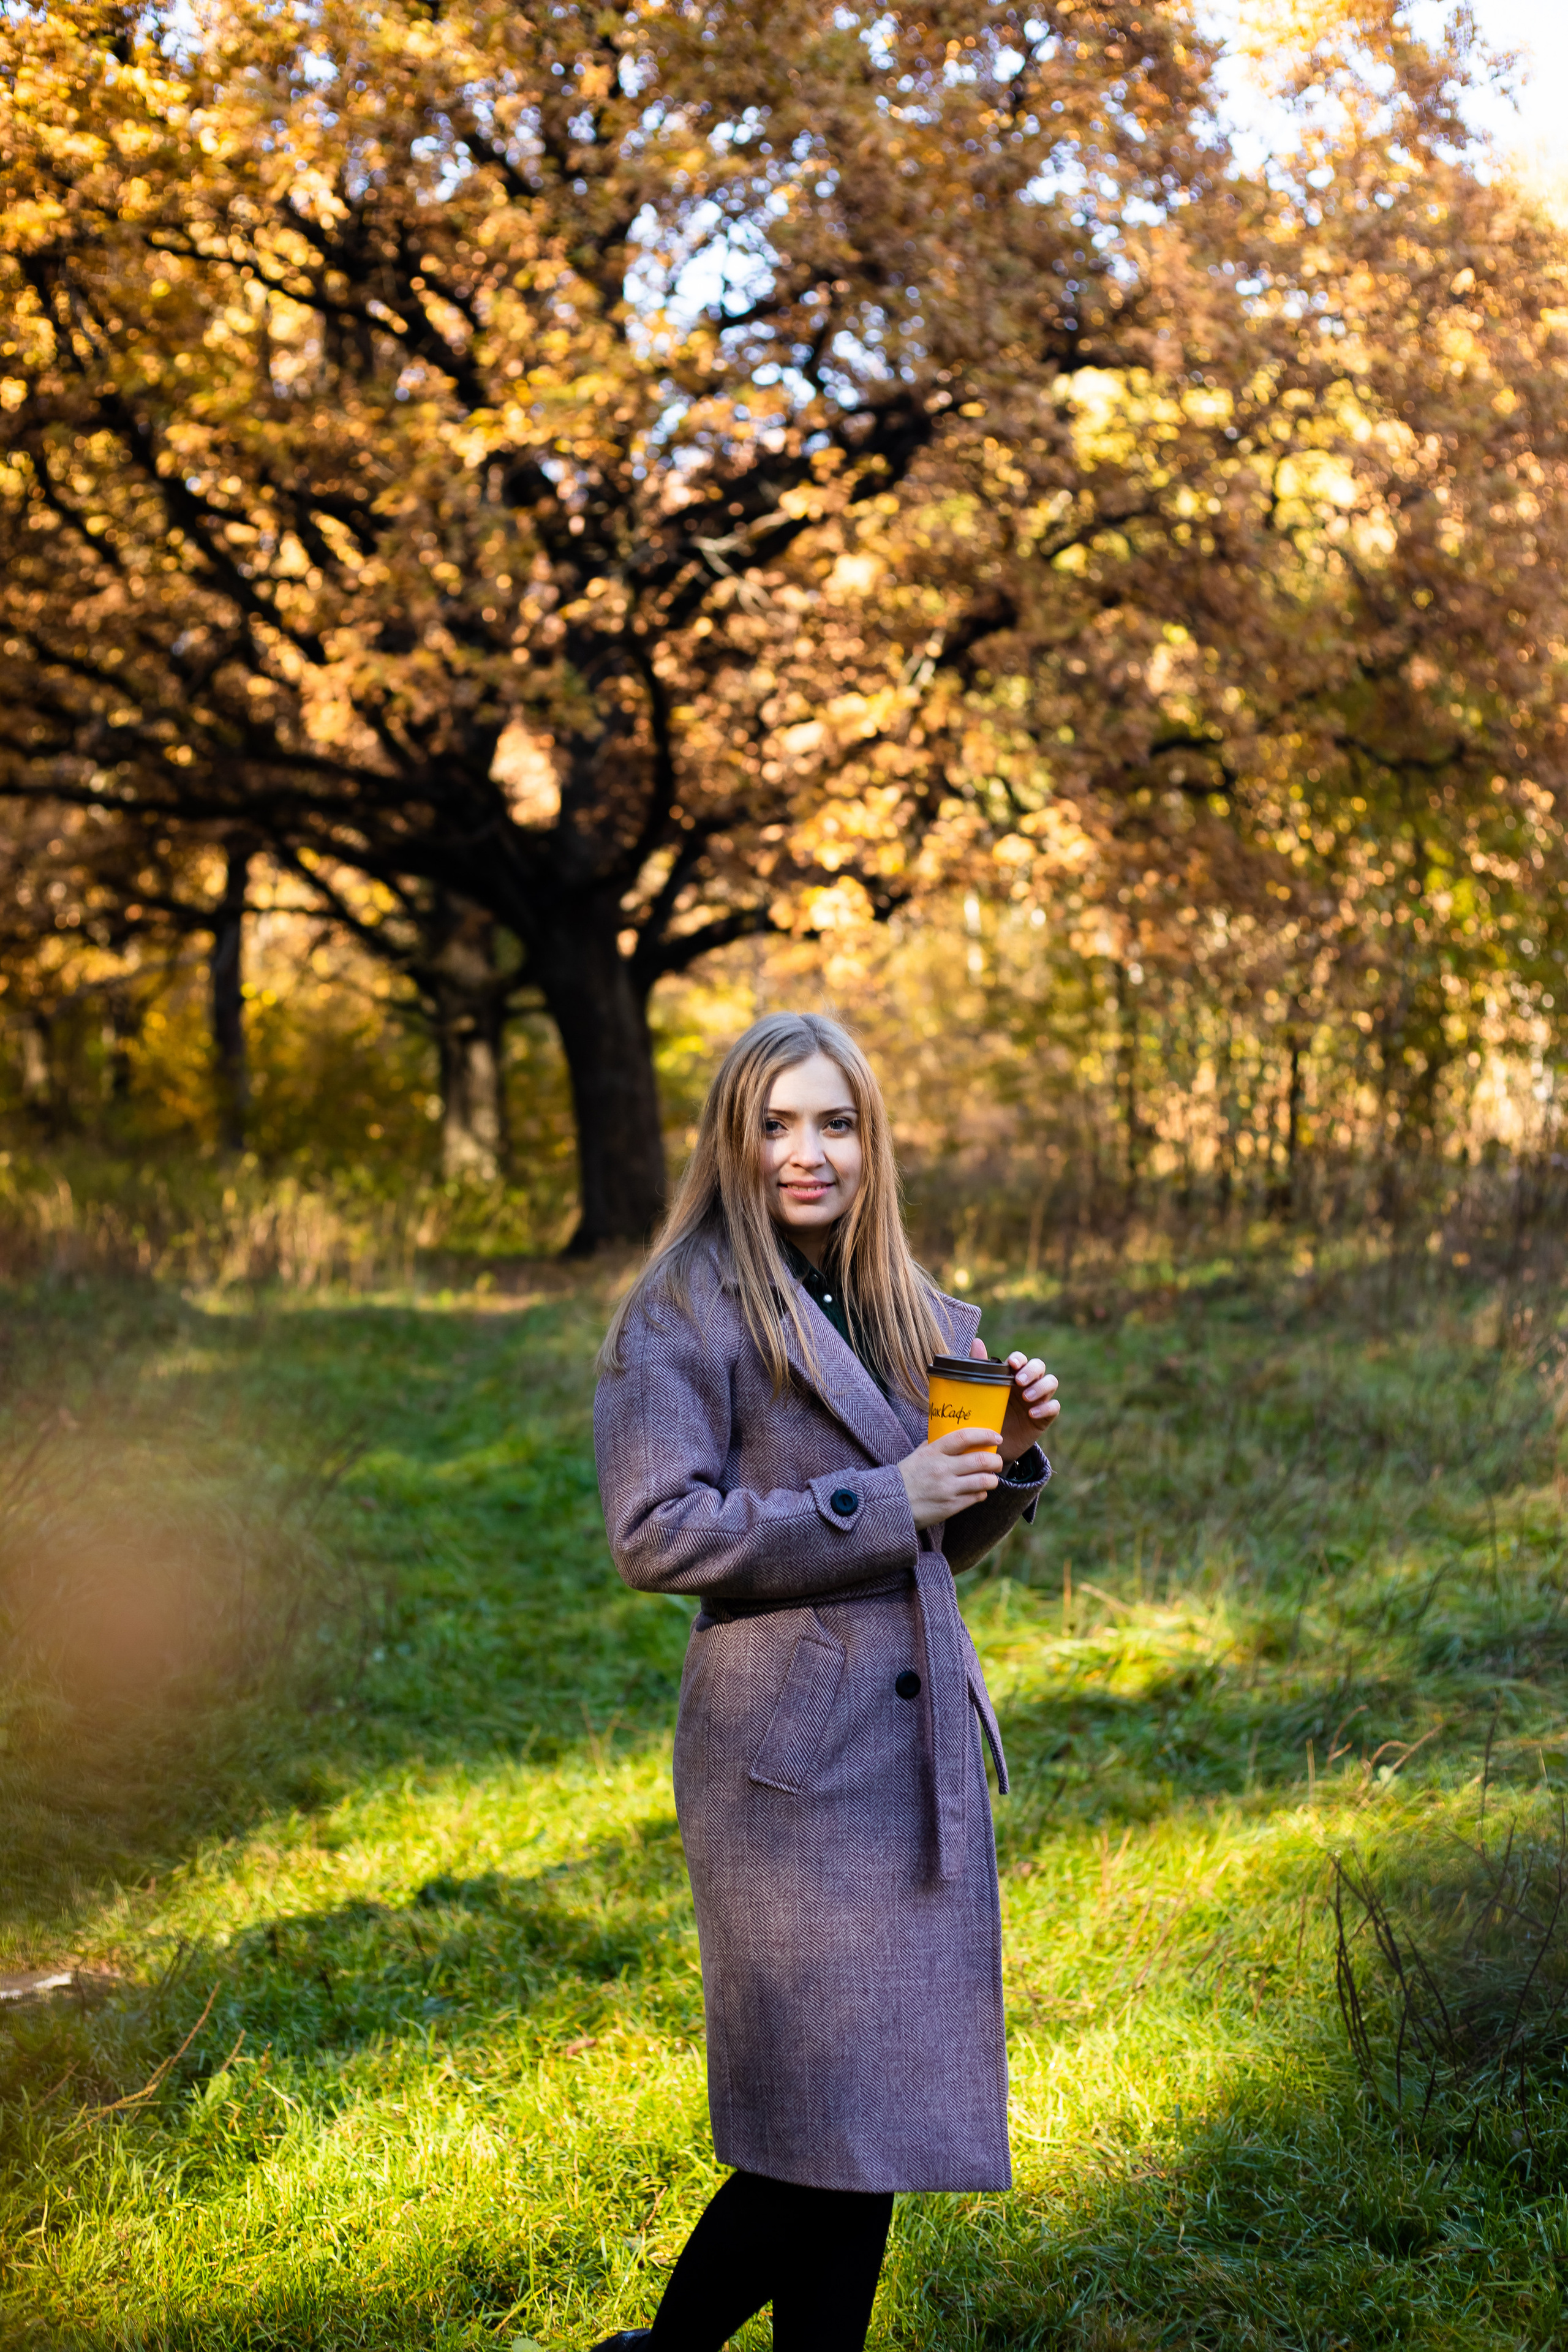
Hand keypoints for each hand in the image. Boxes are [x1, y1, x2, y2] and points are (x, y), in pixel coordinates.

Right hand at [898, 1427, 1002, 1530]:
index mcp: (933, 1452)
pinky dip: (982, 1493)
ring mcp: (947, 1488)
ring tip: (990, 1478)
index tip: (996, 1437)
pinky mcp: (951, 1506)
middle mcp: (942, 1468)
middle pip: (981, 1460)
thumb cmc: (906, 1477)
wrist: (892, 1504)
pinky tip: (978, 1491)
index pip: (964, 1437)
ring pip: (984, 1481)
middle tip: (997, 1462)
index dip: (984, 1435)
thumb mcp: (917, 1455)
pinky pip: (977, 1497)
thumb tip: (952, 1437)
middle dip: (995, 1461)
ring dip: (992, 1479)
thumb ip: (934, 1445)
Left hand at [973, 1339, 1059, 1462]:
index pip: (1021, 1360)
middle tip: (1019, 1381)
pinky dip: (1046, 1408)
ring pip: (1051, 1382)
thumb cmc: (987, 1415)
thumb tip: (977, 1341)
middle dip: (1031, 1371)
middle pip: (1039, 1366)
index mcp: (1012, 1376)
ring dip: (1040, 1387)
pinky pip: (1054, 1407)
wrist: (993, 1445)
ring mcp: (1038, 1399)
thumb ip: (981, 1368)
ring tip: (1026, 1397)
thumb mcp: (983, 1394)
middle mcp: (1028, 1384)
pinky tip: (1032, 1414)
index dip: (1019, 1359)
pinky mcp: (1045, 1416)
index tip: (1012, 1364)